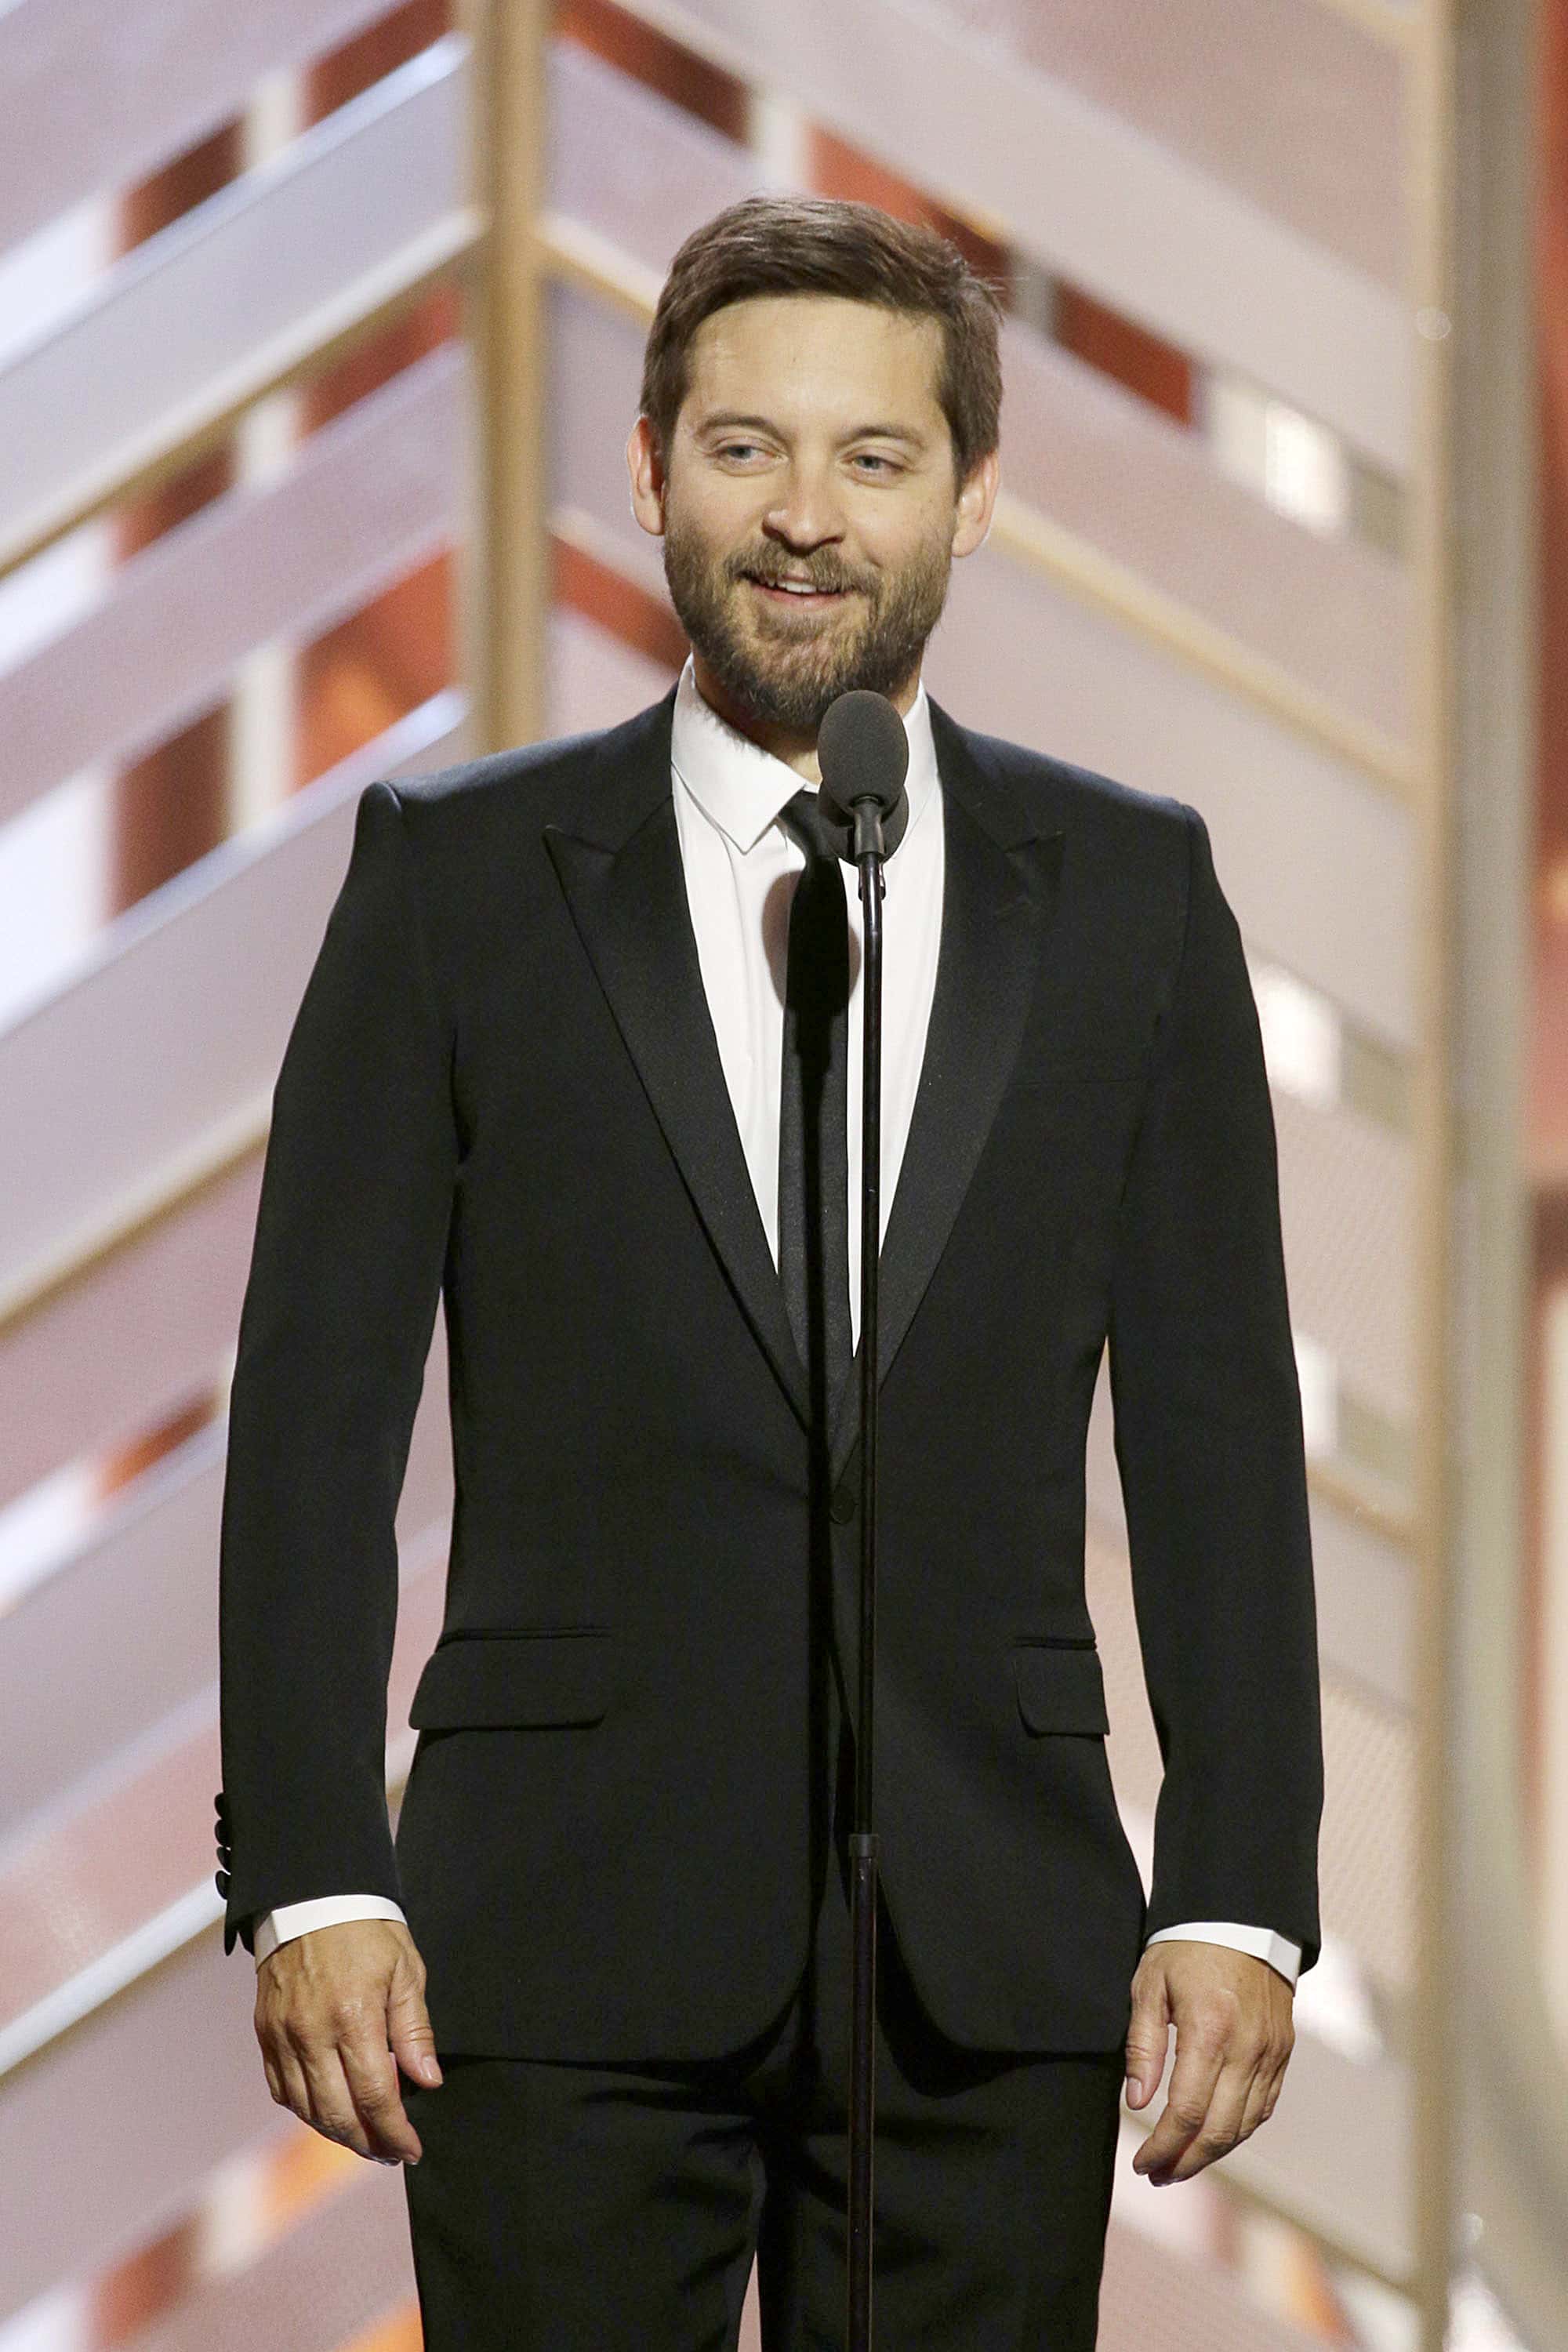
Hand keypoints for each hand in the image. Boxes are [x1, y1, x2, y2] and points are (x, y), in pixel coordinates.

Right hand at [254, 1917, 441, 2165]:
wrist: (311, 1896)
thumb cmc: (367, 1930)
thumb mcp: (406, 1970)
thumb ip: (414, 2030)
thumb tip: (428, 2082)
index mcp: (354, 2015)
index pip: (375, 2096)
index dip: (395, 2131)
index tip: (412, 2149)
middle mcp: (312, 2032)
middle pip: (337, 2113)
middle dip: (368, 2143)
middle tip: (390, 2153)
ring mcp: (283, 2034)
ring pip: (306, 2109)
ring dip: (337, 2133)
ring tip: (365, 2139)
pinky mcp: (265, 2032)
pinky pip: (282, 2089)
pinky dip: (305, 2110)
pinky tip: (328, 2112)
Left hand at [1123, 1939, 1293, 2184]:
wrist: (1242, 1917)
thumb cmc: (1186, 1948)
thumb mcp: (1150, 1985)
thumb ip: (1143, 2046)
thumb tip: (1138, 2104)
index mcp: (1209, 2031)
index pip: (1187, 2112)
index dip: (1164, 2147)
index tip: (1142, 2165)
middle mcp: (1247, 2049)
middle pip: (1220, 2131)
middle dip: (1186, 2162)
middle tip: (1158, 2175)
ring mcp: (1270, 2053)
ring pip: (1245, 2125)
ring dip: (1212, 2154)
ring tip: (1180, 2164)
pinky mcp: (1282, 2052)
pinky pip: (1264, 2106)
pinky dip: (1239, 2130)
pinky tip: (1214, 2137)